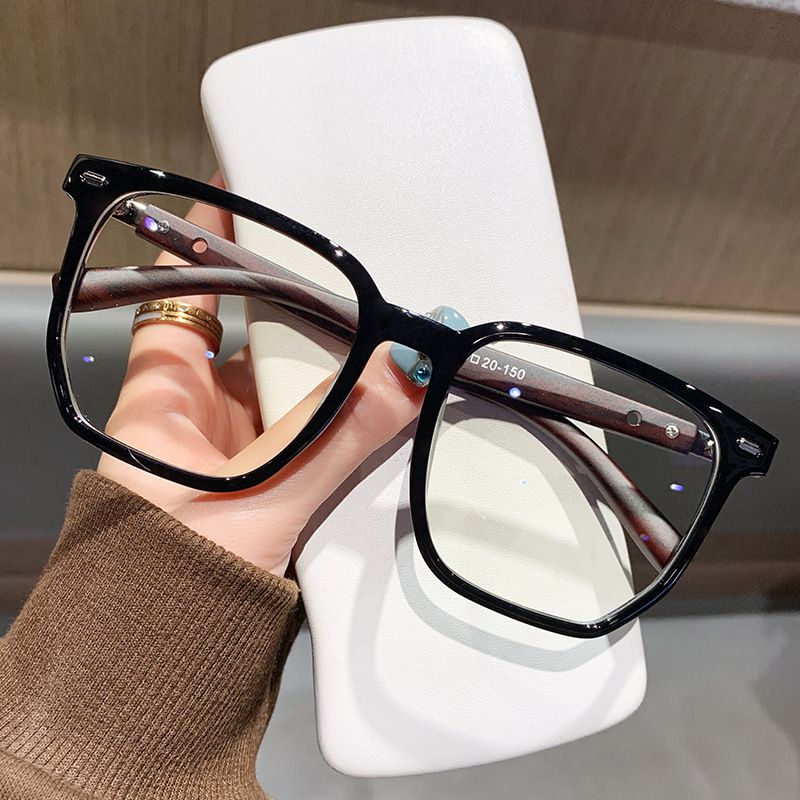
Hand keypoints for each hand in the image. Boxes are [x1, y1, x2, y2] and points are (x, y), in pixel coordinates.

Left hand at [98, 174, 423, 575]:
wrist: (164, 679)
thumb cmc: (170, 584)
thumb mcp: (263, 498)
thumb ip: (339, 435)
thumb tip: (409, 369)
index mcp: (164, 401)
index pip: (184, 296)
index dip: (211, 245)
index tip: (249, 198)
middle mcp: (196, 420)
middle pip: (253, 340)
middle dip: (303, 314)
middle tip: (360, 278)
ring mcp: (232, 456)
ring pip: (288, 393)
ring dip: (332, 377)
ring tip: (387, 341)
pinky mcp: (263, 492)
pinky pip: (307, 439)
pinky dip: (341, 427)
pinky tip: (382, 415)